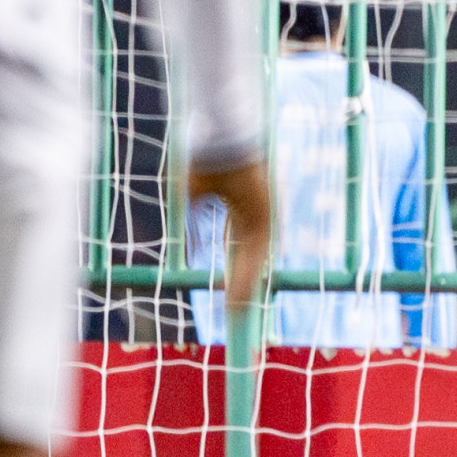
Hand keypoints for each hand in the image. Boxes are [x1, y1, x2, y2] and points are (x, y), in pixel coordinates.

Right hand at [188, 159, 271, 312]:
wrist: (220, 142)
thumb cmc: (206, 161)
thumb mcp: (192, 200)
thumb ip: (192, 228)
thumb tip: (188, 256)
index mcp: (242, 216)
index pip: (237, 253)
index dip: (232, 276)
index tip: (226, 298)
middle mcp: (256, 221)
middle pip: (248, 263)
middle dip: (240, 289)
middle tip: (233, 314)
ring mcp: (264, 221)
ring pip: (254, 263)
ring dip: (244, 288)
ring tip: (235, 313)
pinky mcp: (267, 219)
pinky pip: (258, 254)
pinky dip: (248, 274)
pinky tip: (240, 293)